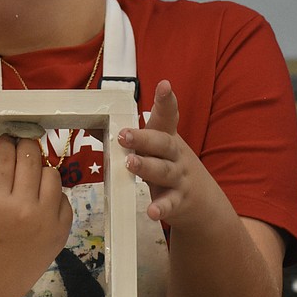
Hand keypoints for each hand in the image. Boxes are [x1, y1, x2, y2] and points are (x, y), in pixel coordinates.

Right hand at [0, 136, 72, 296]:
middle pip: (31, 158)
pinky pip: (63, 197)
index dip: (7, 142)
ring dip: (40, 170)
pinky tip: (41, 200)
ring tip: (31, 176)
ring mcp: (46, 220)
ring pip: (51, 173)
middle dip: (25, 146)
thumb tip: (13, 148)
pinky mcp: (62, 230)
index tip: (8, 136)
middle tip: (22, 144)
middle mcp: (23, 208)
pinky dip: (52, 195)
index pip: (6, 156)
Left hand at [118, 80, 210, 225]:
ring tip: (130, 164)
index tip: (164, 84)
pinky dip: (162, 208)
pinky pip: (170, 204)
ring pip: (164, 170)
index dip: (166, 100)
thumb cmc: (169, 167)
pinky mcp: (179, 201)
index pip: (168, 116)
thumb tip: (92, 124)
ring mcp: (179, 177)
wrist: (203, 202)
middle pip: (162, 143)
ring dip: (147, 167)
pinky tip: (152, 212)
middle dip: (143, 138)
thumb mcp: (153, 150)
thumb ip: (129, 139)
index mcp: (167, 138)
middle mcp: (176, 155)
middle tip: (123, 135)